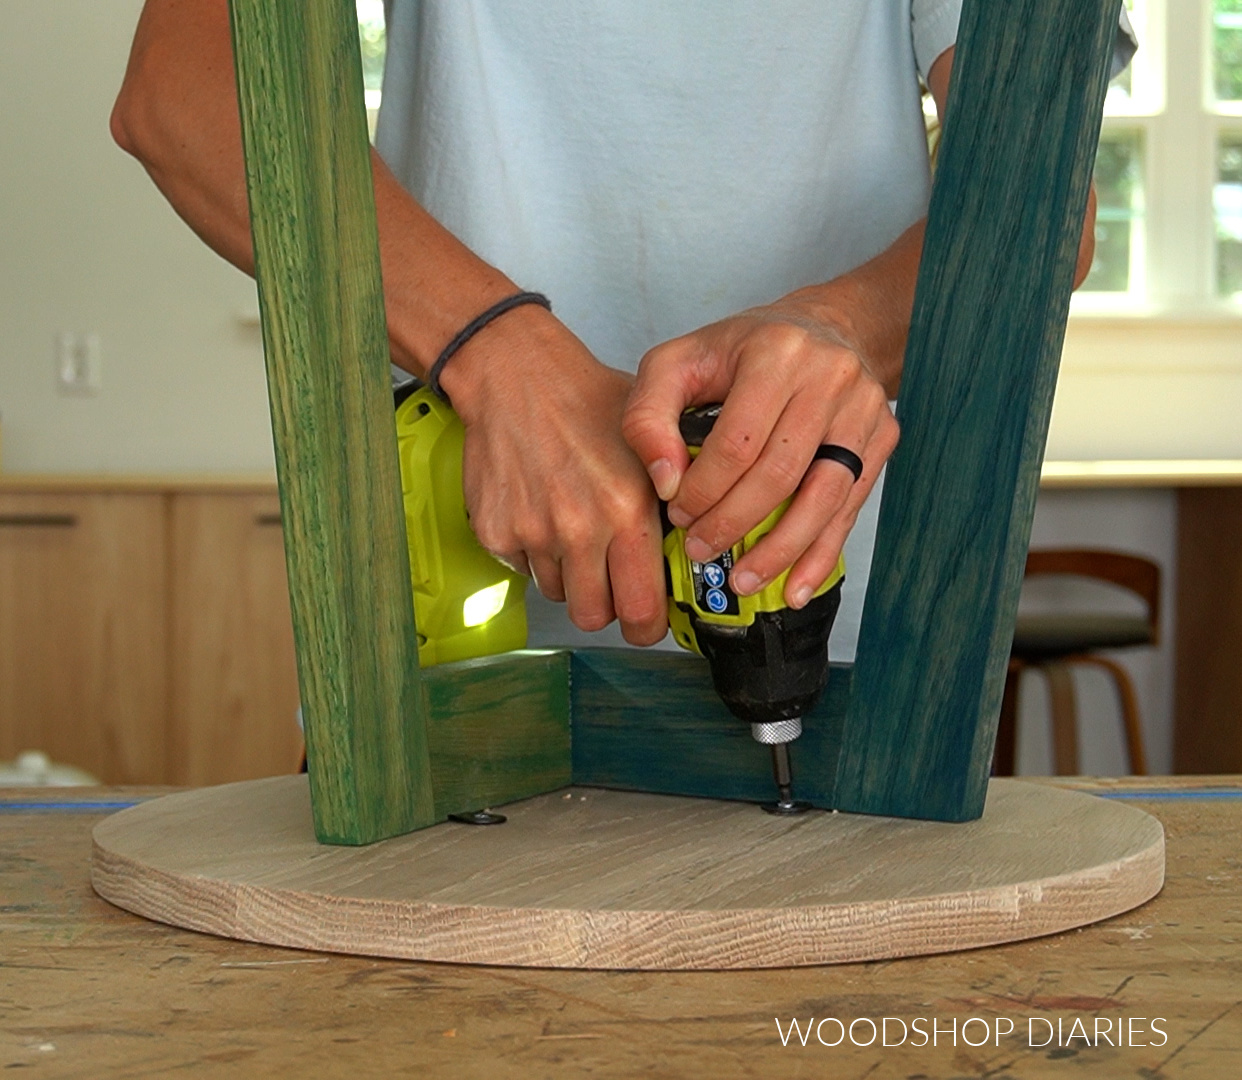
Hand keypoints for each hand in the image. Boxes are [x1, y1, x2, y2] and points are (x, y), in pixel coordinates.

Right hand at [441, 305, 666, 644]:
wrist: (515, 375)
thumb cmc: (586, 401)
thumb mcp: (651, 444)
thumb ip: (668, 501)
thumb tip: (690, 550)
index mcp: (626, 511)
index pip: (641, 609)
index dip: (646, 627)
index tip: (647, 622)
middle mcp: (578, 529)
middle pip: (593, 616)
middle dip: (606, 607)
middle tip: (610, 585)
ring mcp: (532, 533)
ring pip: (558, 592)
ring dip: (569, 574)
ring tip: (574, 527)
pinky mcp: (495, 532)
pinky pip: (523, 568)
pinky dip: (534, 551)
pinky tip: (542, 509)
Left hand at [622, 299, 898, 608]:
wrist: (823, 327)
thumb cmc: (742, 349)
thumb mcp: (679, 362)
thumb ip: (649, 415)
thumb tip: (664, 481)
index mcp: (774, 353)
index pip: (737, 441)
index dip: (705, 489)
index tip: (679, 514)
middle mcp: (828, 378)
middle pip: (780, 473)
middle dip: (734, 522)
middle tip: (700, 549)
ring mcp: (862, 410)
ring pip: (823, 496)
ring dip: (780, 550)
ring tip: (743, 581)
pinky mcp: (882, 438)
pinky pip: (850, 507)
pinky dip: (820, 553)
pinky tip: (795, 586)